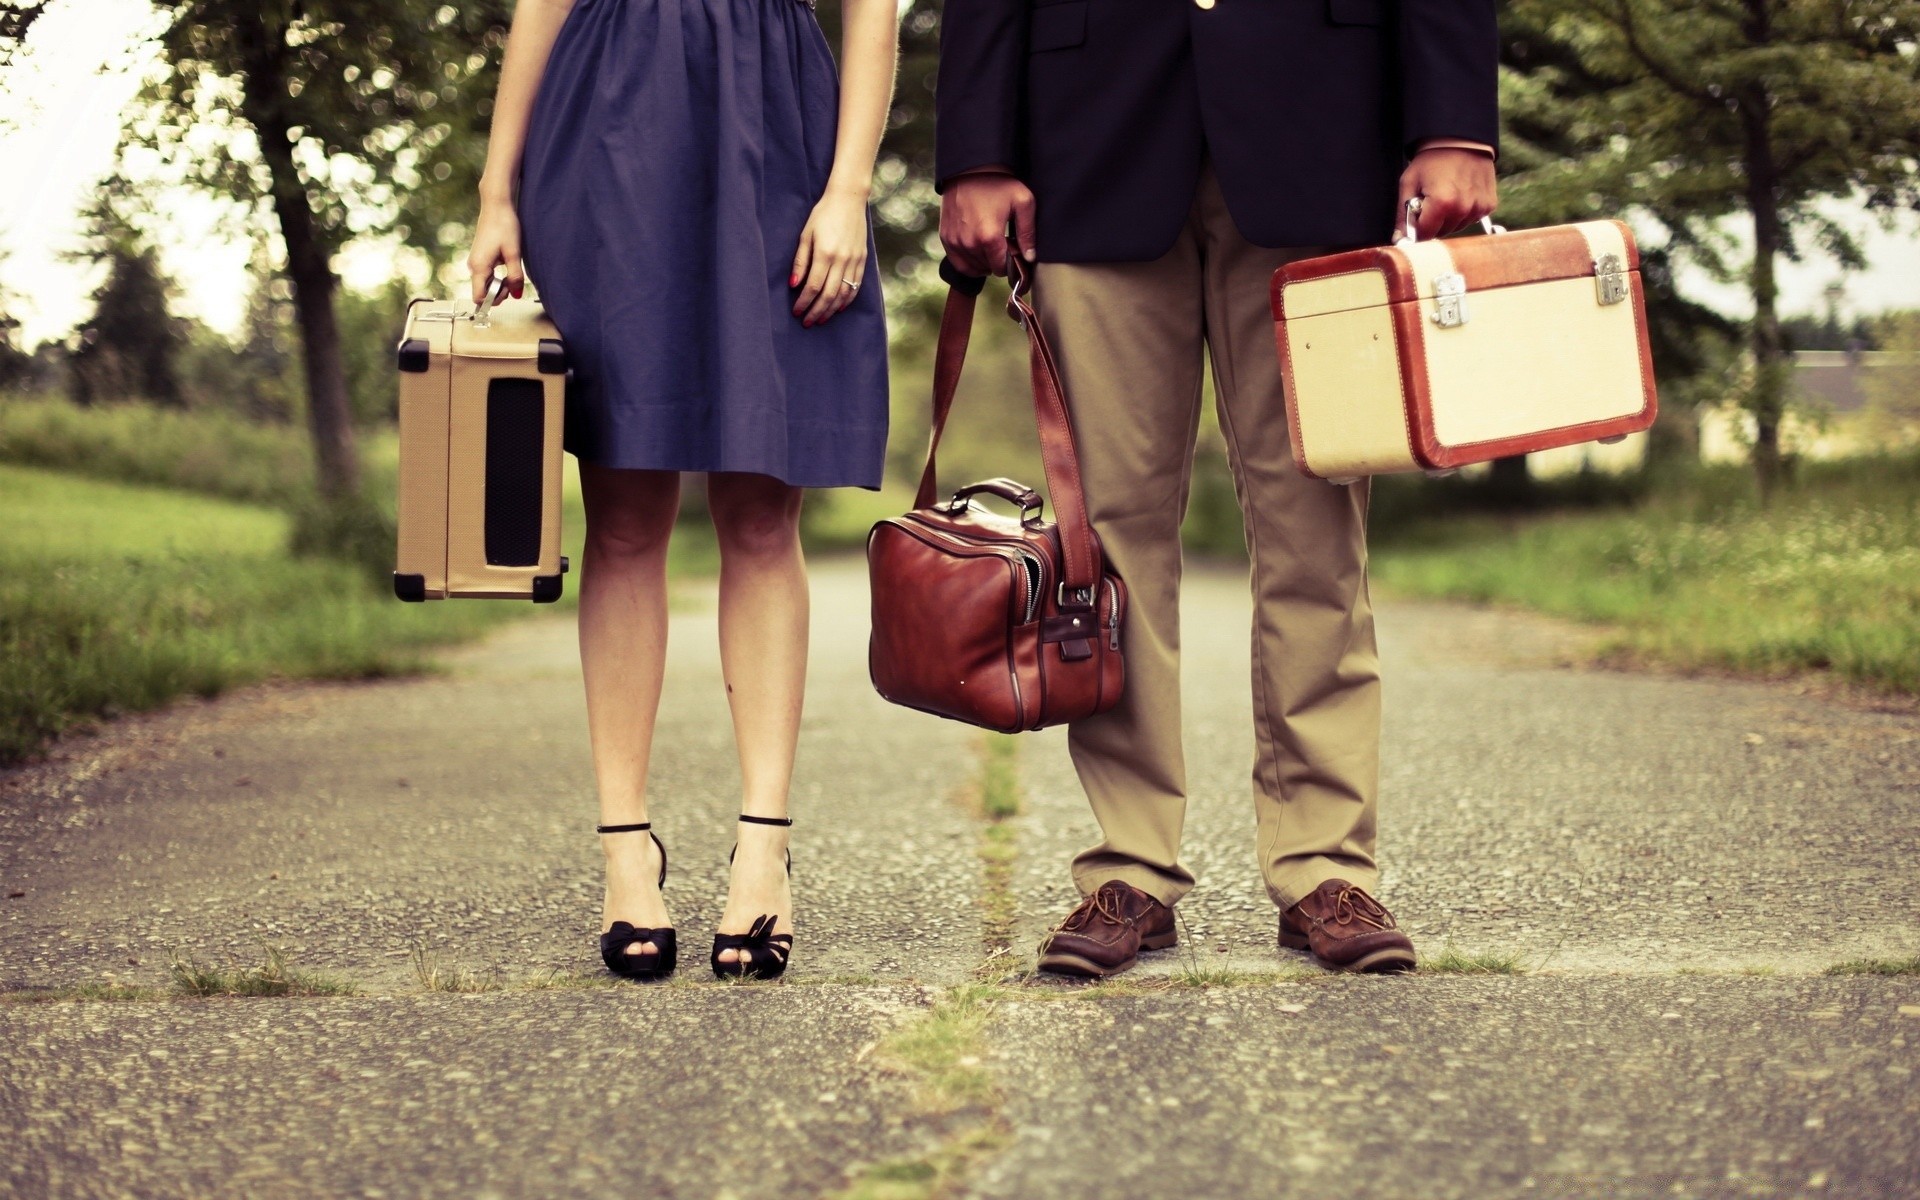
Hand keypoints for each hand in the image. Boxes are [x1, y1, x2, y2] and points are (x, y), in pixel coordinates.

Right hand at [466, 198, 525, 303]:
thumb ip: (515, 276)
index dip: (494, 300)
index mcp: (479, 267)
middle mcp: (473, 266)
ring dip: (499, 285)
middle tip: (513, 281)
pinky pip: (486, 275)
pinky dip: (497, 277)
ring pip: (485, 284)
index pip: (479, 297)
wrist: (496, 206)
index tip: (508, 291)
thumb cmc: (504, 226)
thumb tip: (517, 295)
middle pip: (482, 293)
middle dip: (498, 293)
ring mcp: (475, 262)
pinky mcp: (480, 258)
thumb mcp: (514, 253)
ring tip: (511, 270)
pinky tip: (506, 265)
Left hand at [792, 186, 870, 326]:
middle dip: (816, 311)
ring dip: (831, 310)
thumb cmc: (822, 215)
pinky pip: (855, 286)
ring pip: (843, 294)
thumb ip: (800, 261)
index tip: (796, 311)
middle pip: (828, 295)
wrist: (848, 200)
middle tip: (807, 322)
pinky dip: (846, 300)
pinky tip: (838, 308)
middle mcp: (842, 260)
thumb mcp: (806, 235)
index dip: (804, 302)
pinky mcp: (862, 260)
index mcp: (825, 253)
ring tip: (821, 319)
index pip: (813, 286)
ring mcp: (854, 261)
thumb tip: (793, 285)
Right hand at [939, 172, 1035, 276]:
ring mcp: (955, 241)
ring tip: (991, 244)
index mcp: (989, 237)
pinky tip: (978, 251)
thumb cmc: (999, 183)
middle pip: (988, 268)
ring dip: (983, 261)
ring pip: (973, 268)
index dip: (1010, 262)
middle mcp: (969, 243)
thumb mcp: (1023, 202)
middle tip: (1003, 243)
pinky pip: (958, 263)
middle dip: (997, 260)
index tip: (1012, 249)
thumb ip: (1028, 233)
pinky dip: (969, 262)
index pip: (1001, 268)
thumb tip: (1030, 258)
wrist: (970, 169)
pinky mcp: (945, 237)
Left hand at [1395, 148, 1497, 241]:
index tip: (1415, 218)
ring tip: (1446, 194)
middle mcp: (1463, 208)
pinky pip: (1471, 219)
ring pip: (1456, 227)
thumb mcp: (1409, 182)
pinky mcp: (1488, 205)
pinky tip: (1460, 194)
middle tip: (1431, 200)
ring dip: (1448, 218)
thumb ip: (1404, 213)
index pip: (1425, 235)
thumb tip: (1399, 239)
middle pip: (1441, 232)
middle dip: (1432, 222)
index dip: (1416, 228)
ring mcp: (1478, 207)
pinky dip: (1463, 211)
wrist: (1460, 139)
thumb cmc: (1432, 159)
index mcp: (1442, 204)